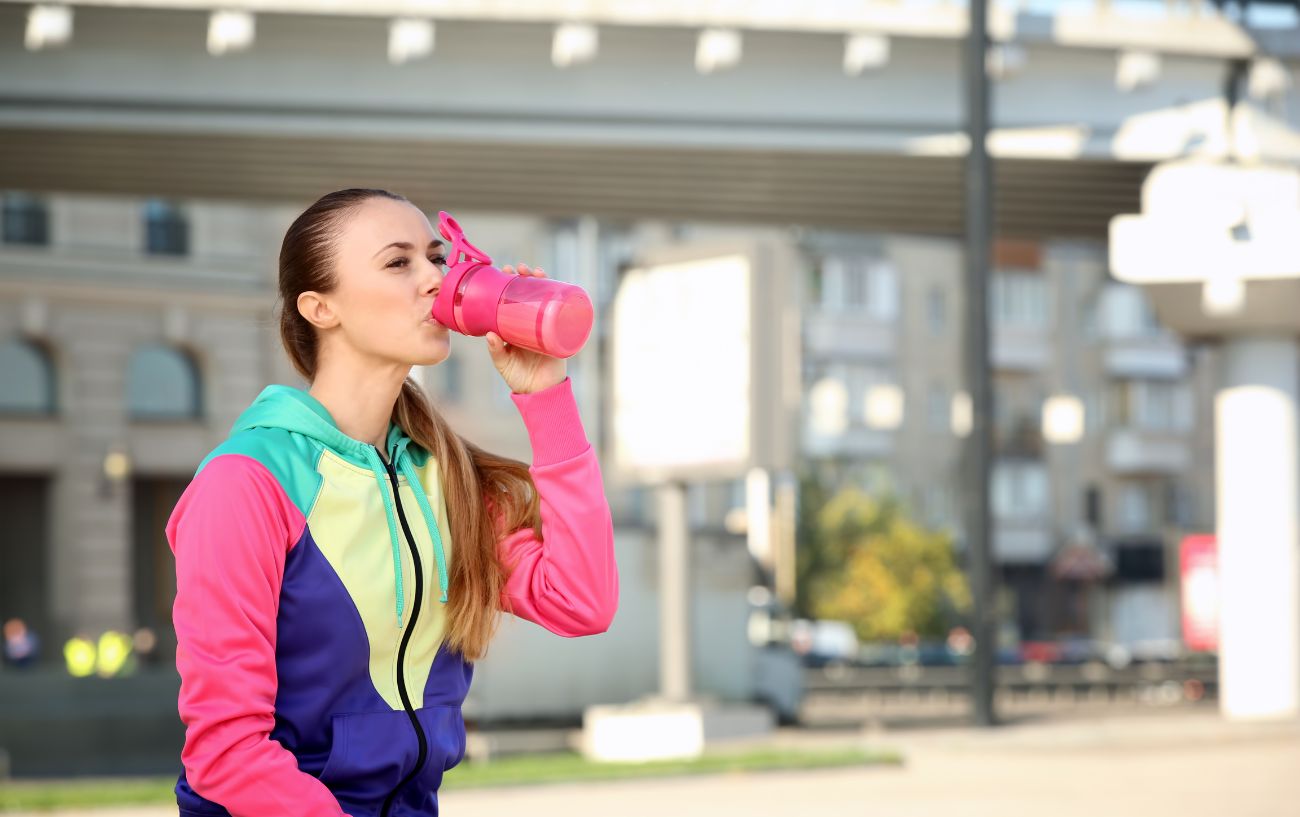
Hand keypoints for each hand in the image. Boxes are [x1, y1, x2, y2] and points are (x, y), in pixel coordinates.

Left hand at [486, 263, 567, 394]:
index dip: (509, 284)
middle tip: (518, 269)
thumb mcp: (504, 363)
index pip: (512, 298)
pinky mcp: (559, 333)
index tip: (503, 271)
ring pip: (545, 298)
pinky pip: (562, 314)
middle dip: (525, 277)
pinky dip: (563, 299)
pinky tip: (560, 286)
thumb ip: (496, 351)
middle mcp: (530, 321)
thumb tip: (489, 334)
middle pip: (530, 293)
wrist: (541, 393)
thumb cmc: (519, 378)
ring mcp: (546, 325)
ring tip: (536, 272)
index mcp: (515, 325)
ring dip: (543, 282)